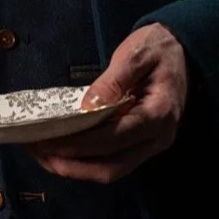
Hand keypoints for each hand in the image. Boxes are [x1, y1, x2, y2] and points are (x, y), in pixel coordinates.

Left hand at [30, 23, 187, 183]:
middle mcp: (157, 138)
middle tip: (38, 152)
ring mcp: (150, 145)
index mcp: (159, 115)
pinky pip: (112, 161)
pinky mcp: (141, 144)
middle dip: (72, 165)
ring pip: (111, 170)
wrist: (180, 50)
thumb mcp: (136, 54)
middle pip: (112, 167)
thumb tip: (87, 108)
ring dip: (76, 168)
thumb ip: (113, 81)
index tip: (48, 140)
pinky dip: (86, 161)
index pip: (114, 138)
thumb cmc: (158, 48)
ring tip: (43, 155)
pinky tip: (62, 151)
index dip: (79, 144)